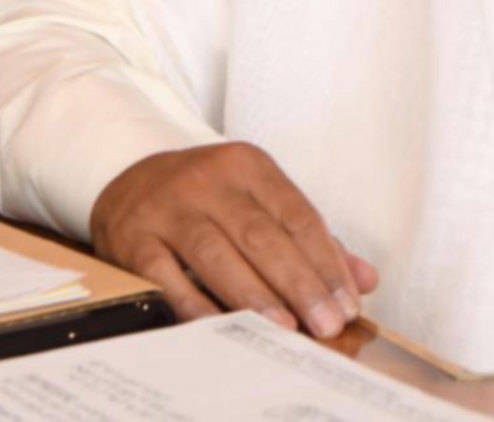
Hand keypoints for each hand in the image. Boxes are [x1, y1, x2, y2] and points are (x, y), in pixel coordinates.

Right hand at [91, 143, 380, 337]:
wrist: (128, 177)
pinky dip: (195, 303)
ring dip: (254, 295)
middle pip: (262, 236)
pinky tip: (222, 326)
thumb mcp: (258, 200)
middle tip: (326, 323)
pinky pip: (166, 275)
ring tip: (286, 328)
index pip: (297, 215)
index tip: (346, 302)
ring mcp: (168, 208)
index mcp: (248, 165)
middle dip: (300, 284)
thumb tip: (365, 280)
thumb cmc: (209, 197)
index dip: (326, 261)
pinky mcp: (134, 237)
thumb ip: (311, 239)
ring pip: (217, 254)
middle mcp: (208, 180)